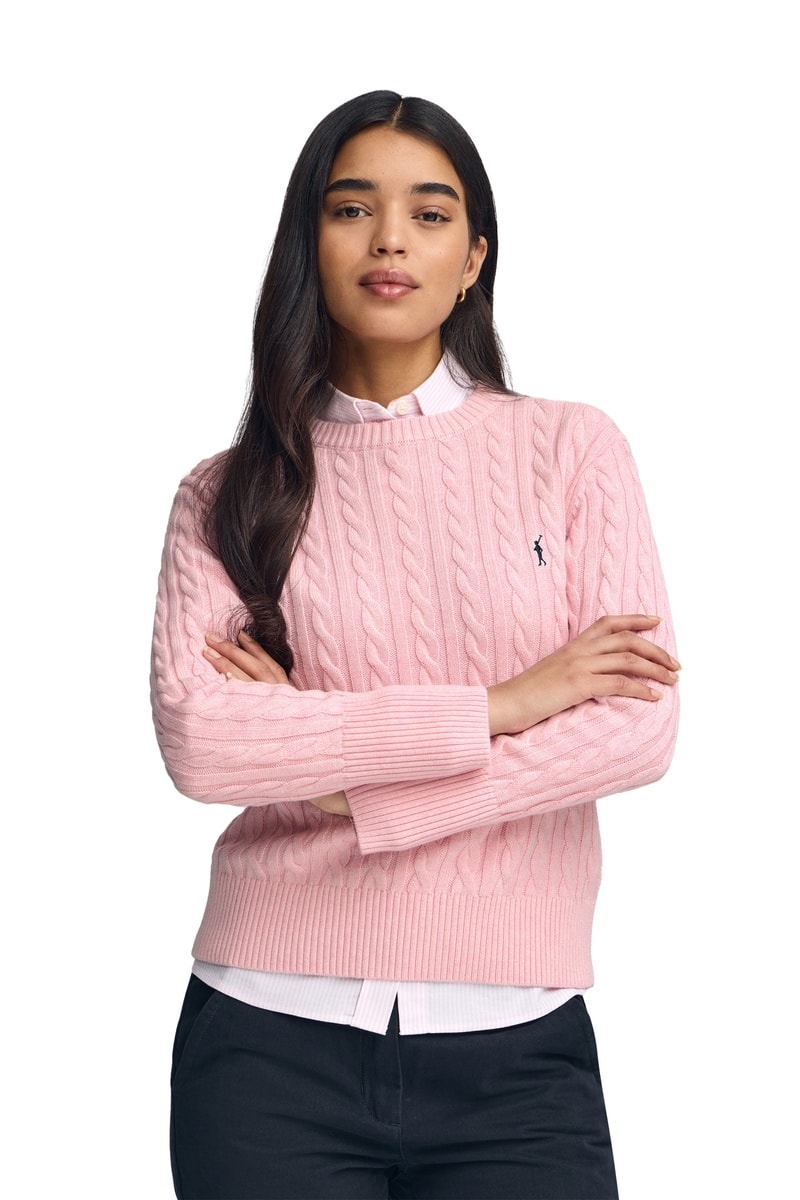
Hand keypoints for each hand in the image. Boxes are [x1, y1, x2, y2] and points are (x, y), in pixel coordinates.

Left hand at [203, 631, 351, 816]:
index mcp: (288, 692)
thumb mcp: (294, 713)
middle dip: (230, 650)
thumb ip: (279, 701)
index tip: (239, 633)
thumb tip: (255, 691)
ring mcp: (272, 708)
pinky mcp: (265, 722)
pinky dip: (236, 689)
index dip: (254, 648)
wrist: (319, 762)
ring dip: (225, 665)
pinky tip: (222, 679)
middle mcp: (281, 696)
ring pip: (247, 680)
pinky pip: (248, 703)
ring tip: (206, 653)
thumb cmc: (303, 740)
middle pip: (254, 666)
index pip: (269, 663)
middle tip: (209, 636)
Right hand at [487, 615, 680, 736]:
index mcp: (572, 645)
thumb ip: (574, 668)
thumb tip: (595, 676)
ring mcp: (579, 665)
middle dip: (656, 650)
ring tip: (672, 680)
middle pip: (627, 639)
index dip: (636, 619)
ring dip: (656, 669)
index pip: (608, 622)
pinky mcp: (579, 685)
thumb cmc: (526, 695)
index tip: (657, 622)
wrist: (504, 703)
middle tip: (675, 664)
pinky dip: (642, 689)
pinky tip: (654, 697)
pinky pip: (620, 683)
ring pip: (629, 658)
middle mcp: (578, 650)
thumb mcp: (552, 673)